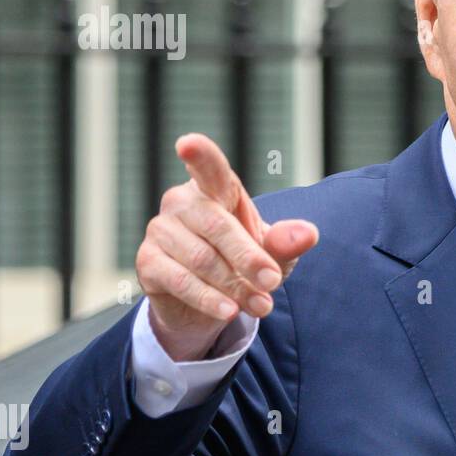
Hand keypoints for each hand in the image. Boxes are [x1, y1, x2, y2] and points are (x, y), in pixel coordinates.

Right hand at [135, 133, 318, 360]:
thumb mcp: (274, 254)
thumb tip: (308, 234)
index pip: (209, 167)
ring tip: (261, 305)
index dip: (200, 155)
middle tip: (273, 282)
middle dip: (249, 258)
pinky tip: (229, 312)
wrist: (212, 301)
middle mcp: (182, 202)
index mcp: (215, 188)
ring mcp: (160, 230)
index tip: (187, 144)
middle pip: (216, 226)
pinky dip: (208, 298)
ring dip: (235, 287)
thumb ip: (287, 242)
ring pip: (201, 258)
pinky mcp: (148, 262)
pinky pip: (180, 280)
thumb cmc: (244, 262)